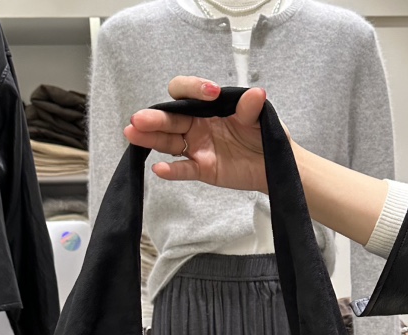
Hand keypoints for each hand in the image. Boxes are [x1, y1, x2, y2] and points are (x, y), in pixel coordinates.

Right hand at [124, 76, 273, 192]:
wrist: (274, 163)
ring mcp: (197, 147)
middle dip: (155, 118)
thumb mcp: (261, 117)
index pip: (187, 93)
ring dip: (151, 139)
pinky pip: (183, 169)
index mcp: (207, 107)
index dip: (193, 90)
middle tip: (139, 118)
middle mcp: (197, 125)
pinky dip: (172, 170)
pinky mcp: (202, 169)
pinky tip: (158, 168)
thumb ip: (252, 107)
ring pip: (169, 142)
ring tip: (133, 135)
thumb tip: (256, 94)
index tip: (210, 93)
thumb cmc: (264, 135)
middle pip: (170, 119)